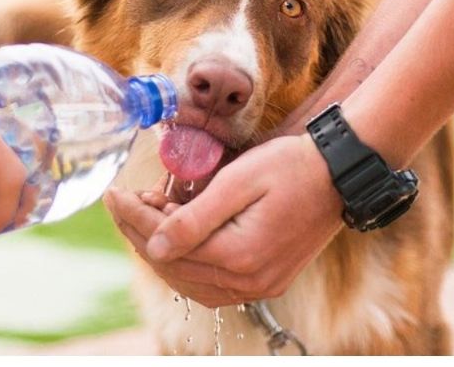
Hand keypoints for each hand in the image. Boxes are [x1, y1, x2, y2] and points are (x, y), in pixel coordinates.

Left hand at [104, 134, 342, 306]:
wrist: (339, 174)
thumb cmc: (291, 166)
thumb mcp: (239, 181)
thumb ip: (194, 218)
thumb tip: (153, 246)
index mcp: (240, 256)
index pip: (167, 245)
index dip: (134, 218)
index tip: (114, 194)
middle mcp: (249, 281)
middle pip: (175, 267)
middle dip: (142, 233)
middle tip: (125, 201)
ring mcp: (260, 286)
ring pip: (190, 281)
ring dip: (162, 251)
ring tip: (148, 215)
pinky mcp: (267, 281)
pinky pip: (213, 284)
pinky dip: (188, 264)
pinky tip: (177, 239)